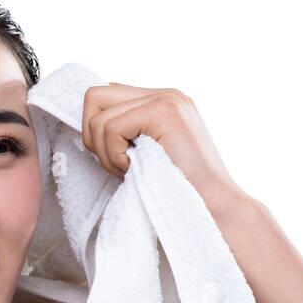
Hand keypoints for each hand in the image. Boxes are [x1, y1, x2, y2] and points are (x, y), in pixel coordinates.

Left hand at [82, 83, 250, 214]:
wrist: (214, 209)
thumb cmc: (177, 191)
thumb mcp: (146, 155)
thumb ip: (127, 133)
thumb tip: (88, 125)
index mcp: (161, 101)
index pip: (106, 96)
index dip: (97, 129)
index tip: (115, 159)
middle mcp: (165, 93)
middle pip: (94, 96)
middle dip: (92, 136)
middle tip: (117, 164)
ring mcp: (166, 98)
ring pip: (98, 117)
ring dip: (106, 153)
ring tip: (130, 170)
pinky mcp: (164, 111)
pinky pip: (111, 128)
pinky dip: (114, 155)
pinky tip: (135, 169)